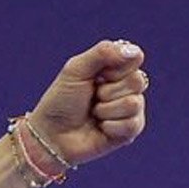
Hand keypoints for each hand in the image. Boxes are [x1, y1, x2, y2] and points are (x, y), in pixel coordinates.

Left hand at [28, 39, 147, 168]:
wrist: (51, 136)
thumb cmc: (60, 101)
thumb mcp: (75, 70)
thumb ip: (102, 52)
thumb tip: (133, 52)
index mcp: (115, 67)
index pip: (135, 58)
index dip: (115, 68)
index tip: (96, 76)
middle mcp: (126, 86)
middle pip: (137, 81)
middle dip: (108, 91)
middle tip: (92, 97)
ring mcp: (130, 109)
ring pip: (134, 103)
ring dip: (106, 110)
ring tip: (93, 113)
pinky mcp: (129, 130)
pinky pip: (133, 124)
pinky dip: (111, 127)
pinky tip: (100, 128)